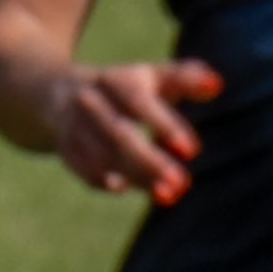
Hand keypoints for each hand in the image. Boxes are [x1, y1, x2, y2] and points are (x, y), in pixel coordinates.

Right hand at [47, 59, 220, 205]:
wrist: (56, 92)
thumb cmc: (123, 87)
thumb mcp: (151, 77)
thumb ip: (185, 78)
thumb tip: (216, 86)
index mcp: (114, 80)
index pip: (138, 102)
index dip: (165, 125)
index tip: (192, 152)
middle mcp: (88, 102)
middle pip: (119, 134)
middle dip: (150, 161)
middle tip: (182, 183)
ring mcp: (72, 127)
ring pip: (103, 157)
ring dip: (136, 177)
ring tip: (168, 194)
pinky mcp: (64, 148)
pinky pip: (85, 170)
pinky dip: (106, 180)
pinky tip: (127, 187)